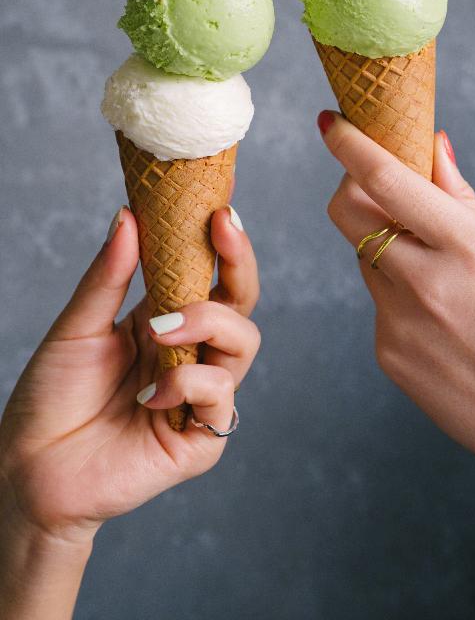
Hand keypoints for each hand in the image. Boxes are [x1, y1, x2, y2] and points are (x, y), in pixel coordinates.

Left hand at [0, 205, 259, 549]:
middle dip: (239, 264)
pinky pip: (221, 401)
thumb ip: (109, 275)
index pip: (212, 277)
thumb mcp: (77, 326)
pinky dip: (189, 384)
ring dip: (208, 322)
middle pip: (241, 303)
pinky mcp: (199, 441)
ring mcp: (198, 396)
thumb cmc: (51, 397)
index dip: (225, 244)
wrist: (28, 467)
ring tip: (160, 328)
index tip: (222, 209)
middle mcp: (190, 353)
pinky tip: (149, 394)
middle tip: (220, 230)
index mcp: (166, 322)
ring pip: (243, 344)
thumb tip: (129, 215)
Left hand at [318, 112, 474, 507]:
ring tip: (434, 271)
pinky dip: (398, 296)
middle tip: (376, 188)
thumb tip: (432, 147)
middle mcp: (424, 282)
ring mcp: (398, 322)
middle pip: (346, 213)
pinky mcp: (386, 353)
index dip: (349, 145)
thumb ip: (462, 201)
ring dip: (384, 246)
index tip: (329, 122)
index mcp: (466, 248)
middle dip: (351, 188)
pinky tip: (440, 321)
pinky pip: (379, 304)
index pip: (387, 181)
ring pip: (365, 257)